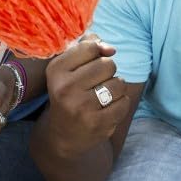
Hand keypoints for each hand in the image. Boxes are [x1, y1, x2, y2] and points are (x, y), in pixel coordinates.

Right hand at [44, 34, 129, 154]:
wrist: (62, 133)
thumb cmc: (68, 92)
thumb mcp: (67, 68)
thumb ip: (86, 47)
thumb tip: (110, 48)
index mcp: (56, 70)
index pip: (89, 47)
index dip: (97, 51)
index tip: (92, 60)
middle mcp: (66, 88)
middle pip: (107, 64)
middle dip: (108, 69)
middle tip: (98, 79)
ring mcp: (83, 108)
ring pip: (119, 83)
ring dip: (116, 86)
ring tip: (104, 93)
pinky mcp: (98, 124)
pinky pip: (124, 102)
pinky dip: (121, 102)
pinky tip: (108, 107)